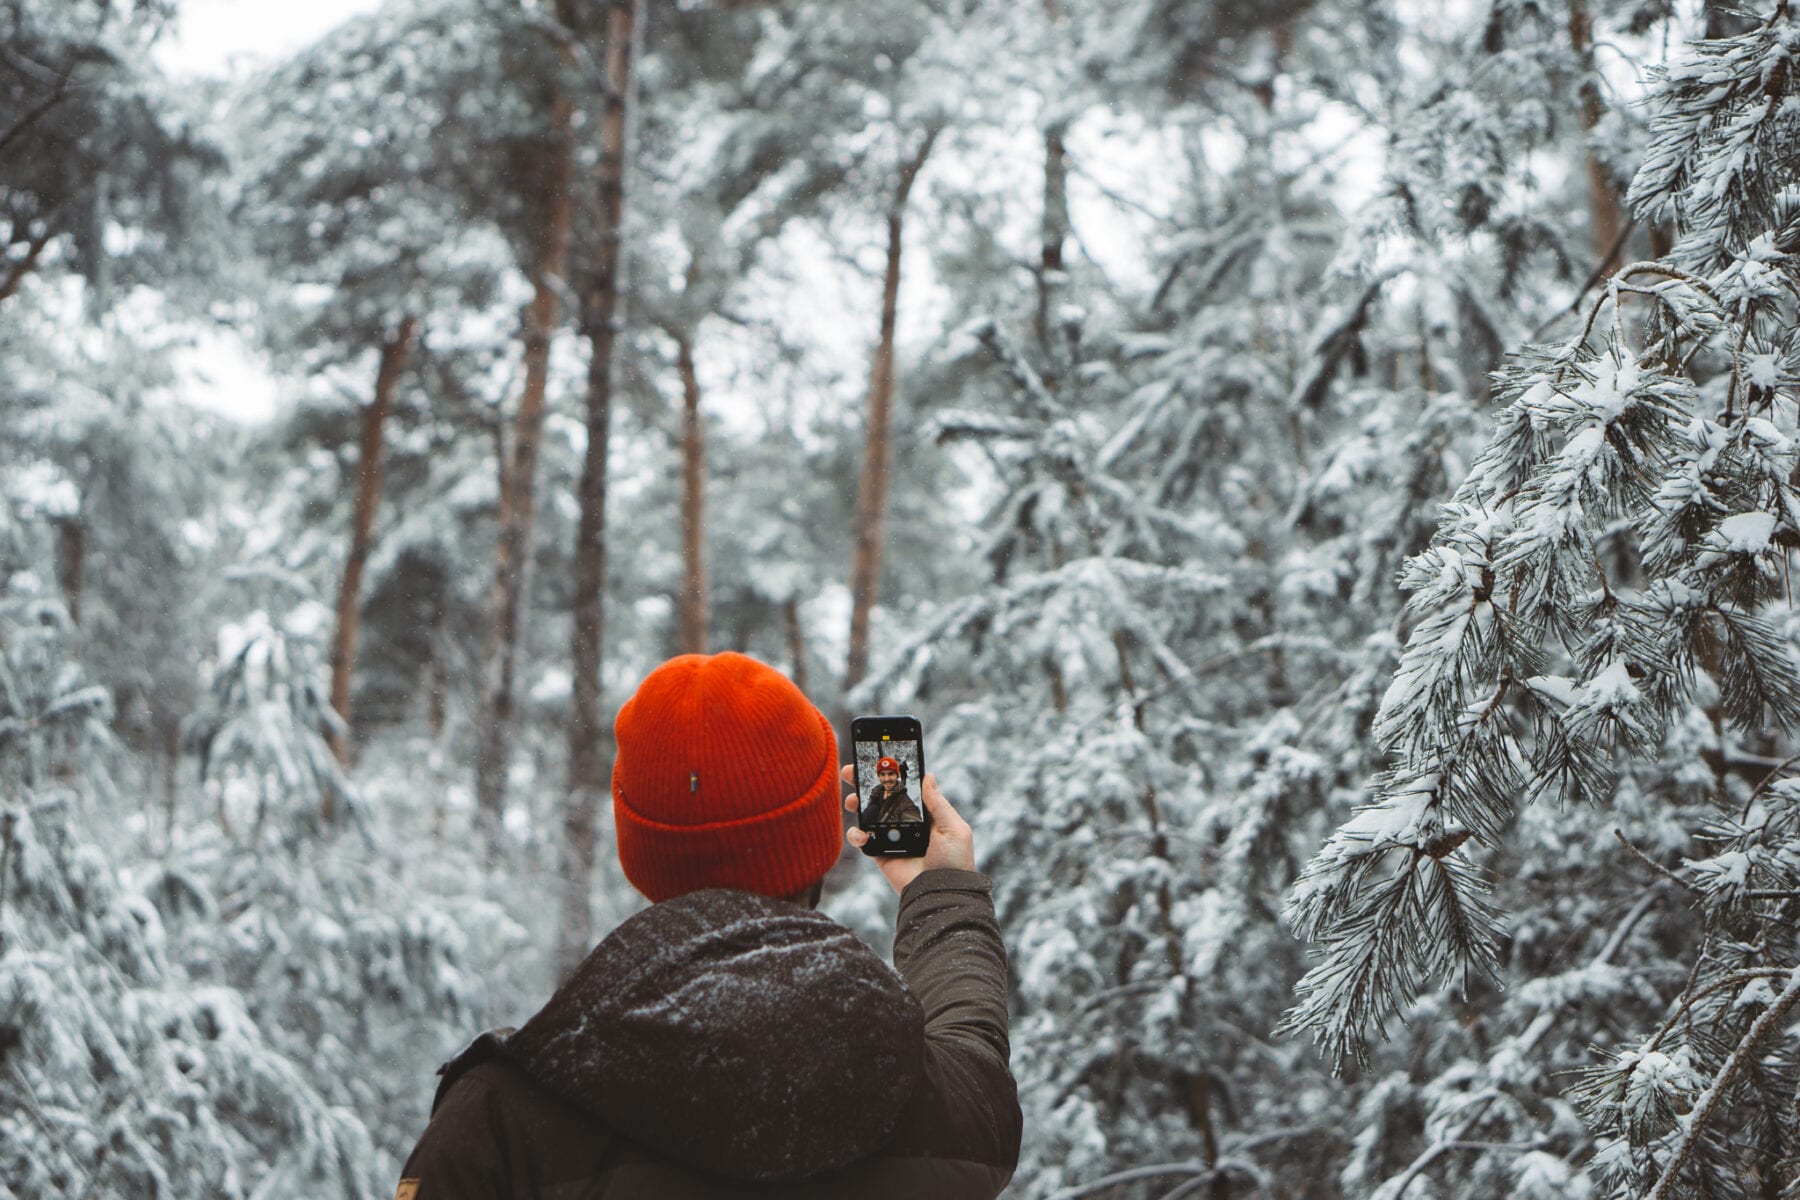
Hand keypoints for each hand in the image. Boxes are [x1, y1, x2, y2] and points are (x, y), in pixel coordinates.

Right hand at [843, 765, 974, 893]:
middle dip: (864, 783)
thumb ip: (938, 803)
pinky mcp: (880, 853)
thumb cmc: (954, 862)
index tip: (877, 759)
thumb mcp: (953, 828)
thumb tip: (928, 775)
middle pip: (881, 797)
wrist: (941, 894)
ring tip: (852, 800)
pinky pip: (862, 840)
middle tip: (851, 771)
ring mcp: (891, 837)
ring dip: (856, 803)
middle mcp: (906, 822)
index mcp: (925, 813)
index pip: (905, 788)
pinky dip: (856, 834)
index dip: (891, 774)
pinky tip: (862, 834)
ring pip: (867, 815)